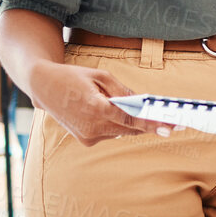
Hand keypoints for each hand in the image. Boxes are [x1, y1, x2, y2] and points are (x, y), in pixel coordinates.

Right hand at [20, 59, 161, 145]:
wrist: (44, 87)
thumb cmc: (74, 77)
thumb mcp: (101, 76)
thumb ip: (124, 91)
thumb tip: (143, 103)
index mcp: (96, 108)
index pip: (131, 120)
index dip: (153, 124)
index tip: (171, 127)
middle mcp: (92, 127)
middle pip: (131, 128)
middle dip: (150, 124)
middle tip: (172, 121)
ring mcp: (88, 136)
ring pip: (122, 132)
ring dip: (132, 123)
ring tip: (139, 112)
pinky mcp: (86, 140)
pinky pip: (111, 133)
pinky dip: (118, 124)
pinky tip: (115, 113)